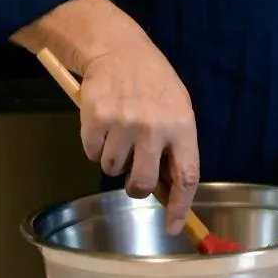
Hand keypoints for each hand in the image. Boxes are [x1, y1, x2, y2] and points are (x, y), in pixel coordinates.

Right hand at [78, 31, 199, 236]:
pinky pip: (91, 154)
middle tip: (134, 175)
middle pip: (143, 183)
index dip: (180, 208)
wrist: (119, 49)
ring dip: (114, 159)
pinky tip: (104, 124)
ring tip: (120, 132)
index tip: (173, 228)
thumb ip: (175, 146)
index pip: (186, 177)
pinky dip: (95, 146)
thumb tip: (170, 192)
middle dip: (136, 187)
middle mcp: (153, 127)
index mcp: (182, 125)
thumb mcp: (177, 108)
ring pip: (112, 170)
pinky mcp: (95, 120)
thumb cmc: (153, 83)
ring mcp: (123, 123)